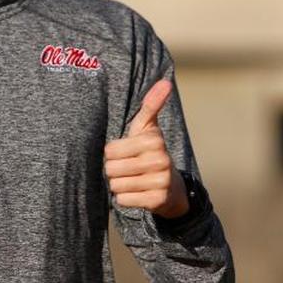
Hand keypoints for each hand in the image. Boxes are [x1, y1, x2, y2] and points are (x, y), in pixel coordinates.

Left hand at [104, 79, 188, 218]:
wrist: (172, 187)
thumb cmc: (150, 152)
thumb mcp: (148, 129)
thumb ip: (151, 105)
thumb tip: (166, 81)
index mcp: (154, 140)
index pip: (110, 150)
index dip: (113, 153)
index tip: (127, 153)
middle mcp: (160, 159)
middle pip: (111, 169)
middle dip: (114, 171)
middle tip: (128, 169)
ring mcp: (160, 181)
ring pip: (116, 185)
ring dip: (119, 185)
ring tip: (133, 180)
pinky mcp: (157, 200)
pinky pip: (123, 200)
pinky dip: (124, 199)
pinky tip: (137, 193)